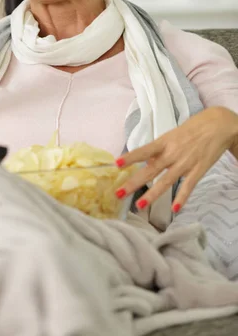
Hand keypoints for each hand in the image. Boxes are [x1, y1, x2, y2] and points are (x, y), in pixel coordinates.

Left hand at [115, 107, 237, 212]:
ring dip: (152, 195)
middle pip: (150, 170)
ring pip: (166, 181)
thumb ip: (159, 149)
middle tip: (118, 193)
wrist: (218, 125)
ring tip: (139, 205)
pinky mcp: (198, 170)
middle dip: (134, 182)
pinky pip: (188, 186)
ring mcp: (185, 163)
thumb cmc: (192, 128)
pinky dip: (181, 198)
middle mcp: (172, 153)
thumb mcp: (172, 135)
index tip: (117, 164)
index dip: (131, 157)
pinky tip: (174, 209)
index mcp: (164, 141)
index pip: (144, 150)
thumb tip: (146, 162)